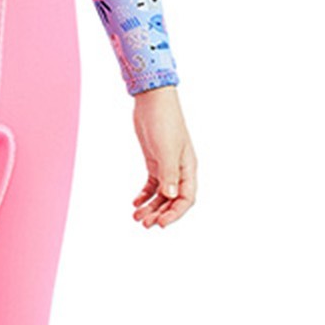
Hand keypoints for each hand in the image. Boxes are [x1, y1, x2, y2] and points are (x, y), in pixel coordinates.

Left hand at [130, 84, 195, 228]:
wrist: (152, 101)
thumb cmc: (164, 122)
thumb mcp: (166, 150)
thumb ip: (169, 174)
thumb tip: (170, 197)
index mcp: (188, 168)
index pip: (186, 199)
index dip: (175, 214)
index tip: (161, 223)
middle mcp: (180, 169)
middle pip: (173, 200)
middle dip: (160, 213)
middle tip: (144, 224)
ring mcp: (167, 165)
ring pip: (161, 194)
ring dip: (151, 207)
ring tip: (136, 217)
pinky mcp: (155, 161)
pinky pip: (152, 184)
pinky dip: (145, 195)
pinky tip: (135, 202)